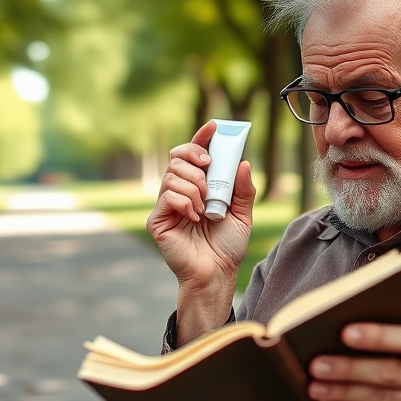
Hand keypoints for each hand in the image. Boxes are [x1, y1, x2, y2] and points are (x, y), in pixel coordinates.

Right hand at [147, 121, 255, 342]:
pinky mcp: (157, 219)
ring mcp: (166, 205)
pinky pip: (168, 195)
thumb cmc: (227, 246)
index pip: (194, 155)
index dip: (201, 138)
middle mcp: (180, 192)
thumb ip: (243, 189)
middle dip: (196, 157)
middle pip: (177, 157)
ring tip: (207, 207)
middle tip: (210, 167)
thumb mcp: (243, 214)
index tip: (214, 127)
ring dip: (195, 186)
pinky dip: (186, 201)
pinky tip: (196, 217)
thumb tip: (243, 162)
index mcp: (198, 187)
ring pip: (173, 174)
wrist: (217, 273)